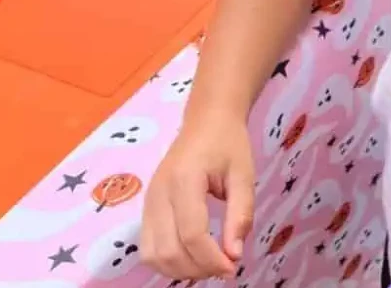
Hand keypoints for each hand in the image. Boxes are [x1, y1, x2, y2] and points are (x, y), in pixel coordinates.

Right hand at [140, 115, 255, 280]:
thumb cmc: (228, 144)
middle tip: (224, 266)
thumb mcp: (244, 174)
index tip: (233, 267)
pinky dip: (168, 261)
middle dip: (197, 268)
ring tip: (209, 263)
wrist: (207, 120)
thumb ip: (241, 214)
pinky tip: (192, 256)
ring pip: (152, 255)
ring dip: (180, 270)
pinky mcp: (146, 208)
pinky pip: (148, 247)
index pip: (192, 233)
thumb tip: (235, 255)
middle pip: (168, 250)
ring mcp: (148, 201)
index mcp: (184, 179)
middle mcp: (159, 193)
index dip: (212, 258)